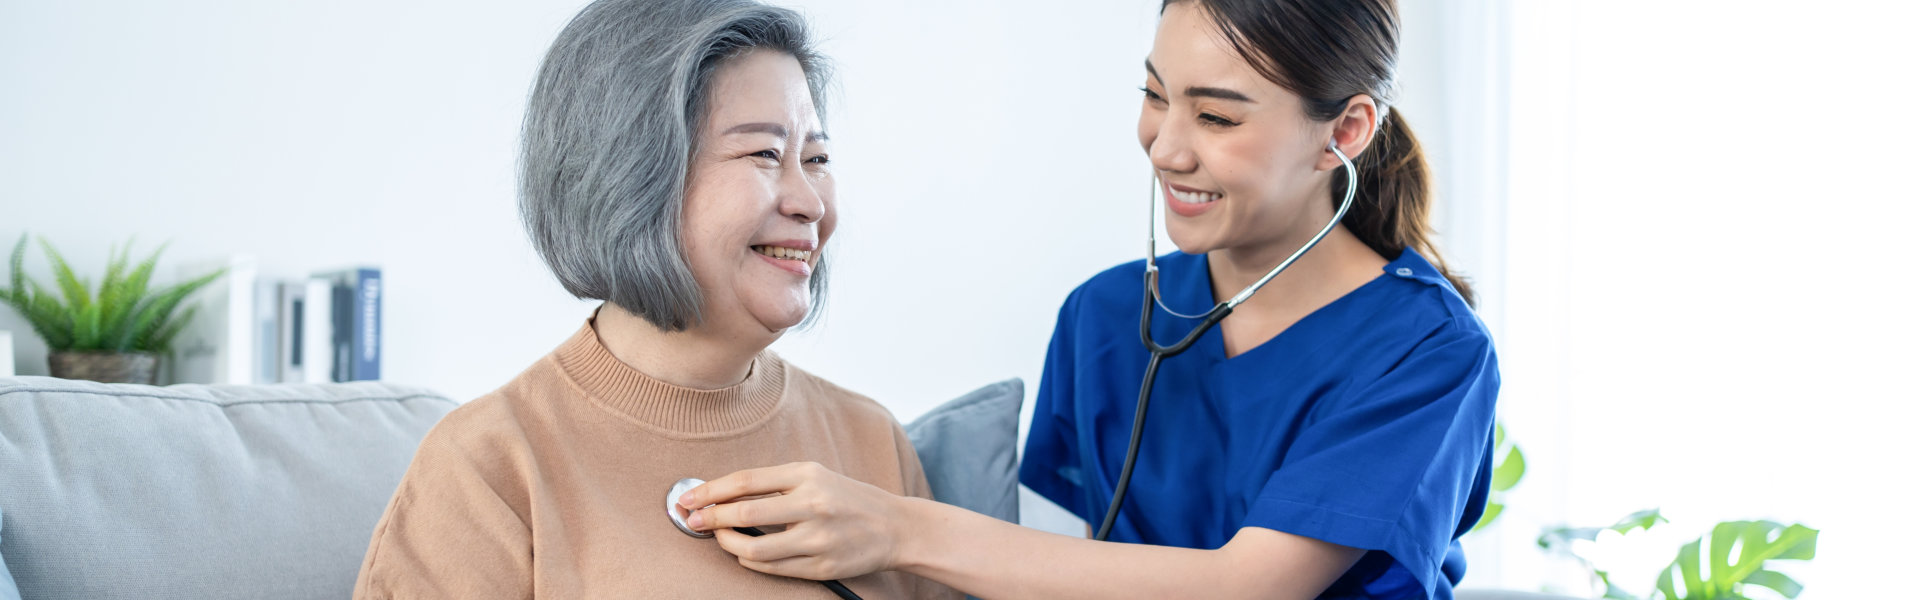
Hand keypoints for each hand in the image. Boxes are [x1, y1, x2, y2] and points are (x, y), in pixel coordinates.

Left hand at [678, 462, 913, 580]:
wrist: (894, 526)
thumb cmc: (847, 498)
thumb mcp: (815, 477)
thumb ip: (773, 484)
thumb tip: (723, 495)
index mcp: (808, 475)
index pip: (747, 481)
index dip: (711, 490)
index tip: (688, 498)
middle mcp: (813, 504)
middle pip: (746, 514)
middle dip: (711, 518)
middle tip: (693, 520)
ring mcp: (819, 538)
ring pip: (755, 549)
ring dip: (728, 544)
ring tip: (720, 538)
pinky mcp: (823, 566)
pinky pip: (773, 569)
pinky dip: (750, 562)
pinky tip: (744, 554)